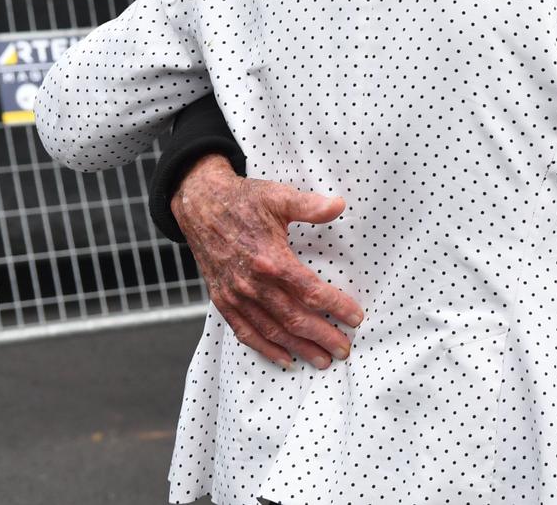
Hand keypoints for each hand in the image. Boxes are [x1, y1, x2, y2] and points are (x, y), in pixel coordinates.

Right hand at [172, 154, 362, 369]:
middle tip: (344, 349)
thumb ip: (310, 206)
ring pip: (271, 330)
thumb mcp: (279, 197)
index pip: (311, 291)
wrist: (200, 206)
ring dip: (298, 347)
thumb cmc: (243, 201)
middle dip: (322, 336)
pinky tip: (284, 358)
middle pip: (294, 318)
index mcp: (271, 259)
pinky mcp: (223, 300)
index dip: (336, 306)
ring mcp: (235, 295)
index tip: (356, 318)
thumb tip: (339, 205)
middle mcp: (252, 283)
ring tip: (321, 359)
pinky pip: (245, 332)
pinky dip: (264, 348)